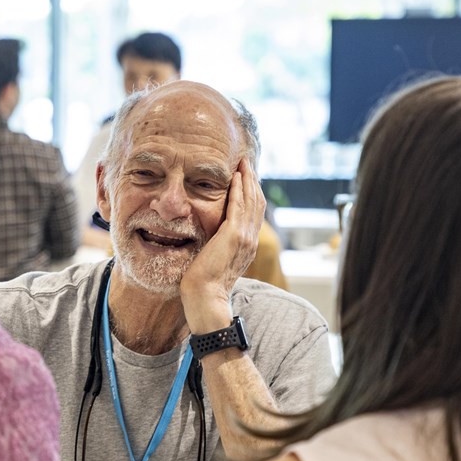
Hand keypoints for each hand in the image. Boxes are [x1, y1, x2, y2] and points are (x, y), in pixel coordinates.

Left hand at [180, 157, 264, 332]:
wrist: (204, 297)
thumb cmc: (203, 284)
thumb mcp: (215, 260)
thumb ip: (218, 247)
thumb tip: (211, 240)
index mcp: (247, 245)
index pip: (253, 213)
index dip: (251, 193)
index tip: (245, 177)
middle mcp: (251, 240)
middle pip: (257, 203)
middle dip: (252, 181)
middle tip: (247, 163)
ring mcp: (245, 237)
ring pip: (251, 201)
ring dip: (247, 179)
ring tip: (243, 163)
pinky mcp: (234, 235)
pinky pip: (239, 206)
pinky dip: (239, 189)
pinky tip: (236, 176)